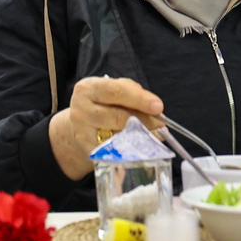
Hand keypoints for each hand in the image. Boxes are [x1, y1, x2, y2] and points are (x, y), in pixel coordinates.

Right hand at [48, 76, 164, 179]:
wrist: (80, 126)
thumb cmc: (103, 104)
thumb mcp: (113, 92)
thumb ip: (133, 95)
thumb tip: (157, 112)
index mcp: (88, 88)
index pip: (116, 91)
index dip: (139, 99)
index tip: (158, 106)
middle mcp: (81, 110)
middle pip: (117, 116)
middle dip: (143, 120)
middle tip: (160, 123)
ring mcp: (83, 133)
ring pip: (117, 136)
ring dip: (139, 136)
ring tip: (152, 133)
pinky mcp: (88, 151)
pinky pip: (115, 152)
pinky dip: (130, 149)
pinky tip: (138, 145)